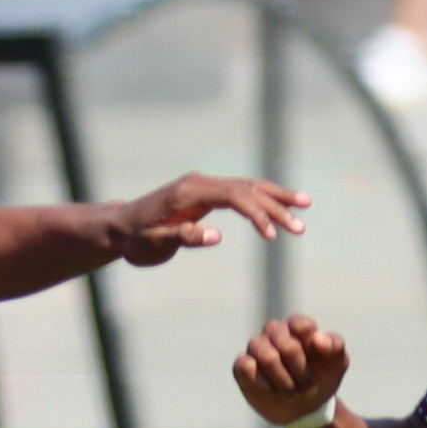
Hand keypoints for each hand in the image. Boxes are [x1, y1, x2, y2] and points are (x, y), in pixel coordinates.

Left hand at [104, 173, 310, 267]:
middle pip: (246, 188)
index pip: (233, 196)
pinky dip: (262, 198)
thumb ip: (181, 238)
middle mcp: (200, 183)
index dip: (256, 214)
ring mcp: (204, 185)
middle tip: (301, 226)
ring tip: (306, 206)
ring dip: (276, 197)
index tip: (273, 235)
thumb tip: (214, 236)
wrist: (120, 227)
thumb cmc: (135, 240)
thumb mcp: (153, 244)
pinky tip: (281, 206)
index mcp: (189, 192)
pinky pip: (240, 193)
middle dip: (276, 205)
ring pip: (247, 186)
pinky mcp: (206, 193)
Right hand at [233, 314, 349, 427]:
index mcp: (298, 326)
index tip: (318, 364)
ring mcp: (257, 347)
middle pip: (286, 345)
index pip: (301, 326)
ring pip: (266, 356)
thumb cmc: (321, 378)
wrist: (305, 408)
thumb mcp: (338, 364)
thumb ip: (335, 346)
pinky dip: (263, 383)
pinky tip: (272, 391)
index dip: (311, 350)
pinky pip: (247, 367)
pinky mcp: (242, 366)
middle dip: (300, 372)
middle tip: (308, 387)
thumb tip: (318, 338)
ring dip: (284, 381)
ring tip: (292, 392)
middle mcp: (275, 332)